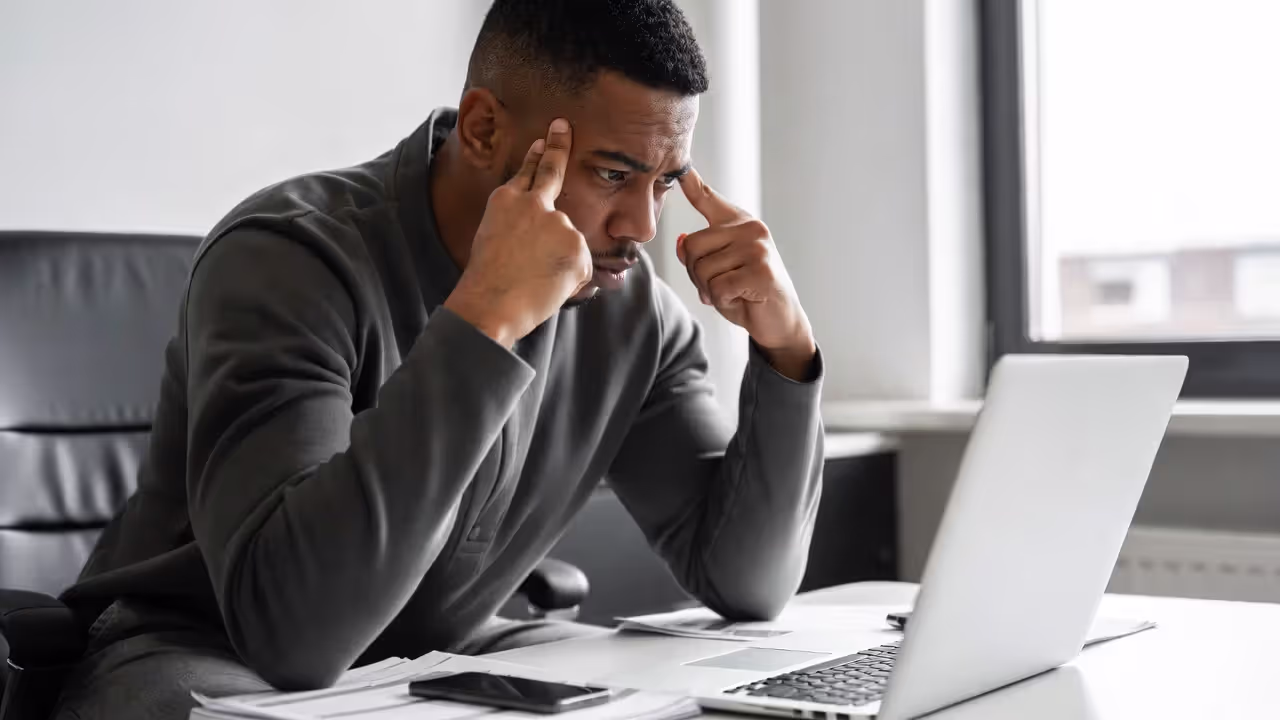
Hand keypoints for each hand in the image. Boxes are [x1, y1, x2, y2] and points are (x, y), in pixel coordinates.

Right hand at [445, 119, 591, 347]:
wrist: (490, 305)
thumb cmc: (487, 284)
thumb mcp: (493, 240)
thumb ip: (521, 226)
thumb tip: (545, 235)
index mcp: (506, 201)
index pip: (528, 171)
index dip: (539, 154)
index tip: (548, 136)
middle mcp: (534, 203)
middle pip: (553, 171)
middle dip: (558, 147)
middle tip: (563, 127)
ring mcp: (559, 223)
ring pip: (569, 243)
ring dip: (559, 263)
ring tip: (533, 280)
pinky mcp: (578, 246)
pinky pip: (581, 267)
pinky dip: (570, 281)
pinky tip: (549, 287)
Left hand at [677, 169, 815, 380]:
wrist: (779, 320)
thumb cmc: (747, 293)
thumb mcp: (718, 270)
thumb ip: (700, 254)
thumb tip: (682, 242)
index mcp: (739, 223)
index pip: (708, 199)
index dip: (692, 184)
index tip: (681, 168)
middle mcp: (750, 229)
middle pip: (693, 246)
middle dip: (697, 274)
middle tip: (719, 286)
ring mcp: (757, 248)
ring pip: (703, 270)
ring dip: (711, 291)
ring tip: (734, 292)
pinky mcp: (761, 271)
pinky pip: (718, 287)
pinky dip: (722, 301)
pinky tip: (743, 299)